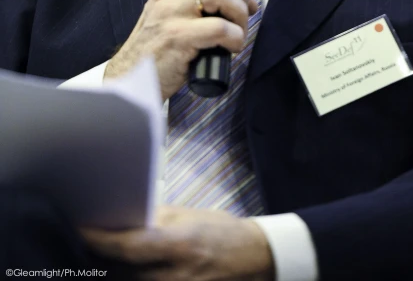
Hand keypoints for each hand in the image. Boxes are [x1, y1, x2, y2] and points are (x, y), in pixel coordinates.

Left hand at [81, 205, 274, 280]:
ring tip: (96, 260)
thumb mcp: (188, 217)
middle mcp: (174, 276)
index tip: (79, 229)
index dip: (98, 240)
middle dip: (97, 260)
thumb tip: (119, 216)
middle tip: (79, 244)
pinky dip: (130, 280)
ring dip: (110, 274)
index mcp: (179, 245)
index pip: (127, 246)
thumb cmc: (220, 232)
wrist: (254, 260)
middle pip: (120, 274)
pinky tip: (122, 271)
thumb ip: (154, 219)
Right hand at [104, 0, 257, 100]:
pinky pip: (220, 27)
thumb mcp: (178, 9)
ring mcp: (170, 11)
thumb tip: (250, 1)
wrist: (132, 76)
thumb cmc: (162, 41)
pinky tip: (230, 46)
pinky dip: (235, 37)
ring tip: (237, 29)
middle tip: (242, 3)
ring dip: (240, 13)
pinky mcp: (176, 37)